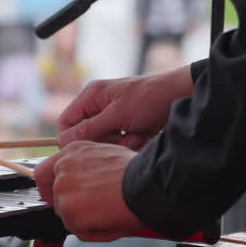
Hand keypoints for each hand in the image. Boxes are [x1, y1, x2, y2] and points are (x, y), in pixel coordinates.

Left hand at [35, 141, 143, 241]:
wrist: (147, 184)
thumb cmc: (137, 172)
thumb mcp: (107, 156)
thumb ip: (86, 167)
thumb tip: (84, 183)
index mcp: (72, 151)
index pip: (45, 172)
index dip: (51, 188)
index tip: (62, 196)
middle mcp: (63, 168)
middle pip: (51, 196)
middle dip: (68, 207)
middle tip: (89, 212)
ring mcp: (63, 190)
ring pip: (66, 215)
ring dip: (85, 220)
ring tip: (109, 214)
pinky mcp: (69, 211)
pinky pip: (77, 230)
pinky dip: (93, 232)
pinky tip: (110, 222)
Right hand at [57, 65, 193, 149]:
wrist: (181, 97)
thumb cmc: (149, 98)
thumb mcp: (117, 115)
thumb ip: (89, 129)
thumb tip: (63, 142)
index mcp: (91, 96)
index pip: (66, 122)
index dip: (71, 139)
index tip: (83, 150)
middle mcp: (100, 106)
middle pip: (87, 136)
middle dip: (106, 141)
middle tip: (123, 135)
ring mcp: (114, 118)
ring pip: (105, 143)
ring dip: (122, 143)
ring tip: (138, 132)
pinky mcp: (128, 127)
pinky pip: (121, 144)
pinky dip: (133, 143)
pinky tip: (145, 133)